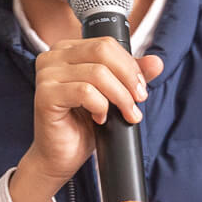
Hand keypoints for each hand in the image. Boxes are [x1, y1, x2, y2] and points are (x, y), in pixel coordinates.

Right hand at [11, 38, 162, 201]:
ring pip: (97, 73)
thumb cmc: (83, 124)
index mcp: (67, 50)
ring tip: (125, 114)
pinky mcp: (45, 95)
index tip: (140, 88)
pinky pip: (85, 92)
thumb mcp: (113, 95)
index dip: (129, 65)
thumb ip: (132, 75)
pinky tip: (100, 118)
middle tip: (138, 100)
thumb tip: (156, 62)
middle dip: (128, 78)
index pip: (106, 44)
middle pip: (102, 52)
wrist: (60, 157)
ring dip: (120, 97)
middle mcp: (52, 57)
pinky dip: (101, 106)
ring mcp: (46, 75)